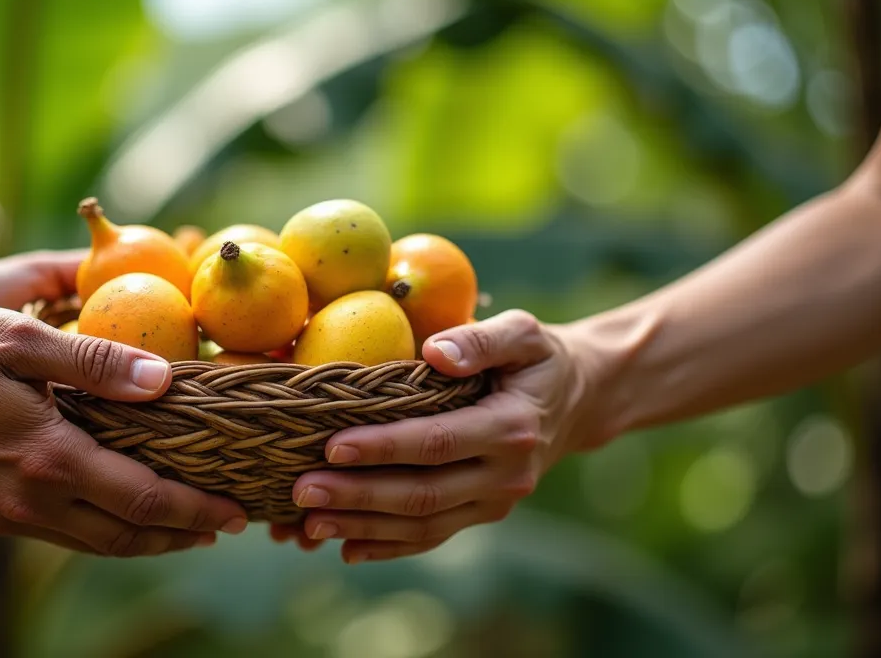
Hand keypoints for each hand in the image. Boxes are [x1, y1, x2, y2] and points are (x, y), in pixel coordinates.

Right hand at [0, 305, 249, 555]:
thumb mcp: (19, 338)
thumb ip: (96, 361)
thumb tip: (164, 380)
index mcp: (46, 458)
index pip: (142, 499)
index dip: (195, 510)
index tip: (234, 511)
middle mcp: (29, 500)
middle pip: (125, 536)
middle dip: (181, 535)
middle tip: (225, 524)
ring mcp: (5, 513)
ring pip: (94, 543)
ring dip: (144, 539)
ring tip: (185, 527)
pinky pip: (62, 534)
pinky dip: (104, 530)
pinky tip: (120, 510)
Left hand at [277, 310, 612, 562]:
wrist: (578, 401)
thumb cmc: (538, 358)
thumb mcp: (524, 333)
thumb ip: (481, 339)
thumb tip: (436, 352)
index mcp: (512, 428)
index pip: (437, 442)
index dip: (384, 448)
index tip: (331, 446)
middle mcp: (505, 476)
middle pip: (423, 494)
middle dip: (358, 495)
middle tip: (302, 489)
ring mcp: (494, 503)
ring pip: (422, 524)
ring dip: (362, 526)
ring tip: (307, 523)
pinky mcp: (481, 515)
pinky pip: (430, 537)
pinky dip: (385, 545)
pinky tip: (343, 546)